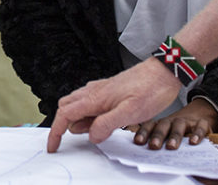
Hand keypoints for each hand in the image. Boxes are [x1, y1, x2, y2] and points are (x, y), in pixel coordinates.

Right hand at [46, 58, 180, 152]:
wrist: (164, 72)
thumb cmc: (150, 89)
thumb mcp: (130, 112)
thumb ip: (107, 124)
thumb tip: (91, 135)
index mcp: (95, 97)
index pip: (65, 114)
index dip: (56, 131)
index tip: (53, 145)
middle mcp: (94, 92)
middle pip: (65, 107)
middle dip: (62, 124)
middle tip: (68, 141)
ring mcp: (101, 90)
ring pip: (77, 105)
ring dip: (76, 121)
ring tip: (90, 134)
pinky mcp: (109, 90)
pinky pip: (90, 103)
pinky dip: (88, 115)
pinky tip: (100, 122)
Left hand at [129, 99, 217, 149]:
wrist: (199, 115)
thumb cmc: (179, 129)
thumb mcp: (168, 134)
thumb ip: (159, 141)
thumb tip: (143, 154)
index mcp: (161, 124)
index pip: (150, 126)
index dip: (143, 133)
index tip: (138, 142)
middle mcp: (172, 121)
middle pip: (163, 126)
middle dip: (157, 136)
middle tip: (153, 146)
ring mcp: (187, 121)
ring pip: (179, 125)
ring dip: (174, 136)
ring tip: (171, 147)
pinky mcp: (202, 123)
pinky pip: (200, 127)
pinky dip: (197, 134)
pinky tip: (194, 142)